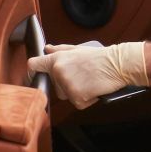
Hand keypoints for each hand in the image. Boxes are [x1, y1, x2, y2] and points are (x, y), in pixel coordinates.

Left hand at [27, 42, 147, 108]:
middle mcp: (59, 72)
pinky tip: (93, 89)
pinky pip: (77, 103)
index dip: (33, 70)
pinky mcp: (77, 98)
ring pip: (66, 95)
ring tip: (89, 81)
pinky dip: (86, 99)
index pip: (34, 65)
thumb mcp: (78, 49)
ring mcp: (67, 86)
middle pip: (55, 85)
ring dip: (76, 92)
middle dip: (66, 83)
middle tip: (82, 75)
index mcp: (57, 59)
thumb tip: (47, 49)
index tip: (35, 73)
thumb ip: (59, 50)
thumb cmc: (100, 56)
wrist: (117, 64)